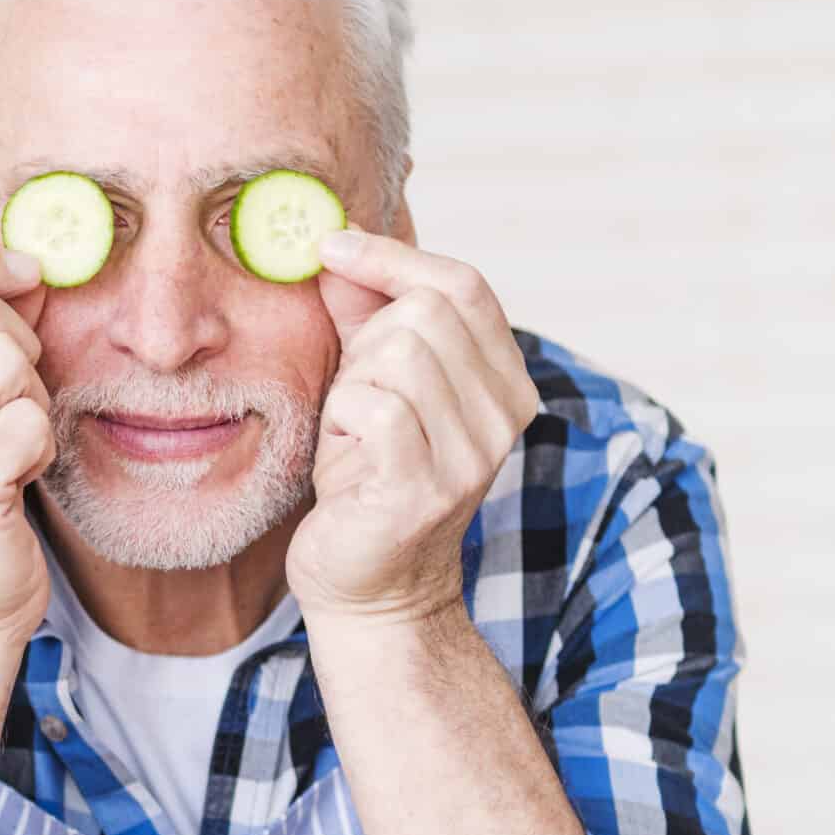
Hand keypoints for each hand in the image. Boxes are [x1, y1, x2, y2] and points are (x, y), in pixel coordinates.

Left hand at [287, 230, 539, 626]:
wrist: (367, 587)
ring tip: (352, 432)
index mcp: (505, 381)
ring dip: (351, 384)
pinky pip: (374, 407)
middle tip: (350, 392)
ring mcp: (473, 454)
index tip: (328, 247)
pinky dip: (341, 418)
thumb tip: (335, 250)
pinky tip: (345, 453)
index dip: (392, 257)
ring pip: (398, 355)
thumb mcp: (367, 384)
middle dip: (366, 339)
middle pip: (425, 313)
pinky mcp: (427, 488)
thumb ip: (363, 317)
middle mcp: (506, 414)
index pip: (464, 285)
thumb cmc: (364, 481)